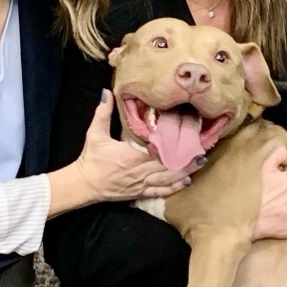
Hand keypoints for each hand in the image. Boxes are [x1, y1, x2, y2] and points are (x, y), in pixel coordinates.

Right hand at [59, 90, 193, 207]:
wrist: (84, 184)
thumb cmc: (90, 159)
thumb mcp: (95, 133)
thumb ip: (102, 113)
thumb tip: (106, 93)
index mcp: (132, 157)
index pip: (158, 153)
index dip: (175, 149)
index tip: (188, 141)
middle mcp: (140, 172)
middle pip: (168, 167)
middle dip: (186, 160)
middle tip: (202, 152)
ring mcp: (140, 184)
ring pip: (167, 180)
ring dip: (184, 172)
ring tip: (199, 164)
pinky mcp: (138, 192)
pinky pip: (159, 192)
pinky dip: (173, 188)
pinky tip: (185, 182)